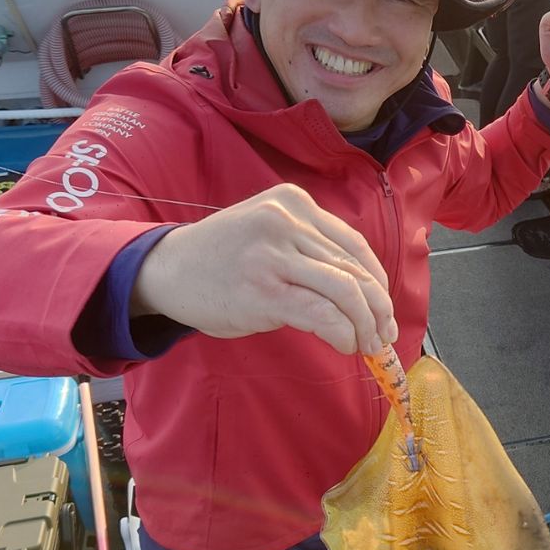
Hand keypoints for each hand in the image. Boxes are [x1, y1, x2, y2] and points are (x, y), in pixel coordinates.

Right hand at [131, 184, 396, 353]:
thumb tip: (363, 293)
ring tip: (366, 346)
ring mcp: (274, 255)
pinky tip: (345, 345)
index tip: (384, 310)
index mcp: (293, 203)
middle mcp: (286, 222)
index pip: (355, 245)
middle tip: (383, 336)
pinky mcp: (264, 290)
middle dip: (378, 309)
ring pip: (346, 291)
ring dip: (366, 325)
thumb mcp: (268, 233)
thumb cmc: (222, 258)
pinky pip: (322, 313)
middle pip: (355, 270)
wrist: (165, 270)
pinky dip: (343, 333)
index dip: (378, 282)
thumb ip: (310, 248)